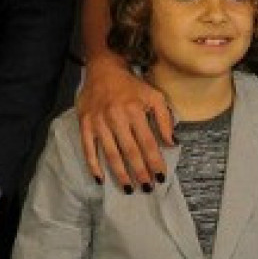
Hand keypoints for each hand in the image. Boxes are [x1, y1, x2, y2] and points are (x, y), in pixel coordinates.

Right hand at [76, 55, 172, 191]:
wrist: (103, 69)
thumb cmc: (131, 85)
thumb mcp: (154, 96)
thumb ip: (165, 119)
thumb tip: (172, 142)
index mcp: (135, 110)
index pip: (148, 142)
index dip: (155, 161)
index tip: (160, 177)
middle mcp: (117, 117)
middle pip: (130, 151)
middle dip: (139, 172)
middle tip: (146, 187)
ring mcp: (99, 121)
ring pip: (110, 153)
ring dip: (120, 173)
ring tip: (128, 188)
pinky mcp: (85, 123)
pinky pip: (88, 148)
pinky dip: (93, 165)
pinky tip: (100, 179)